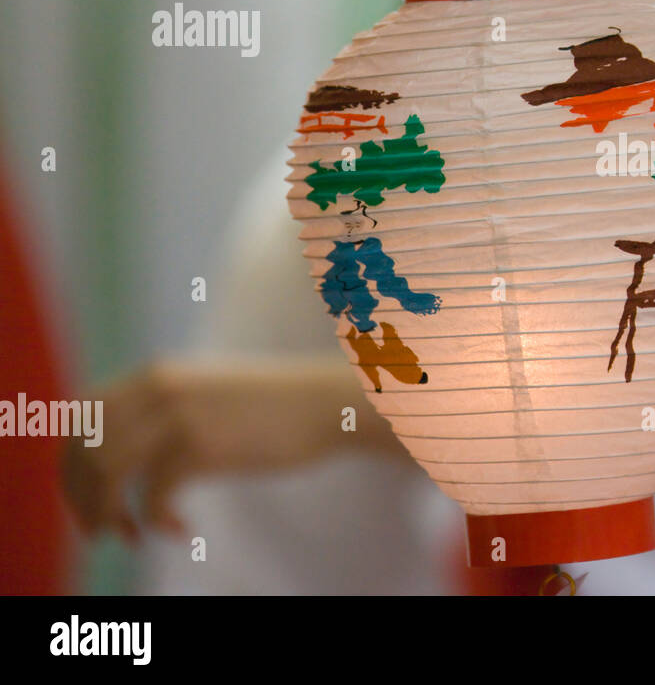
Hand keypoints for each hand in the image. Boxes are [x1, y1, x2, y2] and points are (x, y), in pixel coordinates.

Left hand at [63, 359, 403, 539]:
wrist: (326, 403)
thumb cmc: (274, 406)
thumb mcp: (209, 393)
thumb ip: (167, 406)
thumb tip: (128, 446)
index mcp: (156, 375)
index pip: (81, 417)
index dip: (72, 464)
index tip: (90, 497)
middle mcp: (157, 388)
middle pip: (83, 449)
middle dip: (81, 498)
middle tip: (102, 530)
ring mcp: (178, 416)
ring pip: (105, 473)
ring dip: (106, 514)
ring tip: (131, 535)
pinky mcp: (202, 447)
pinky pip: (150, 496)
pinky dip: (155, 522)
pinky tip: (180, 530)